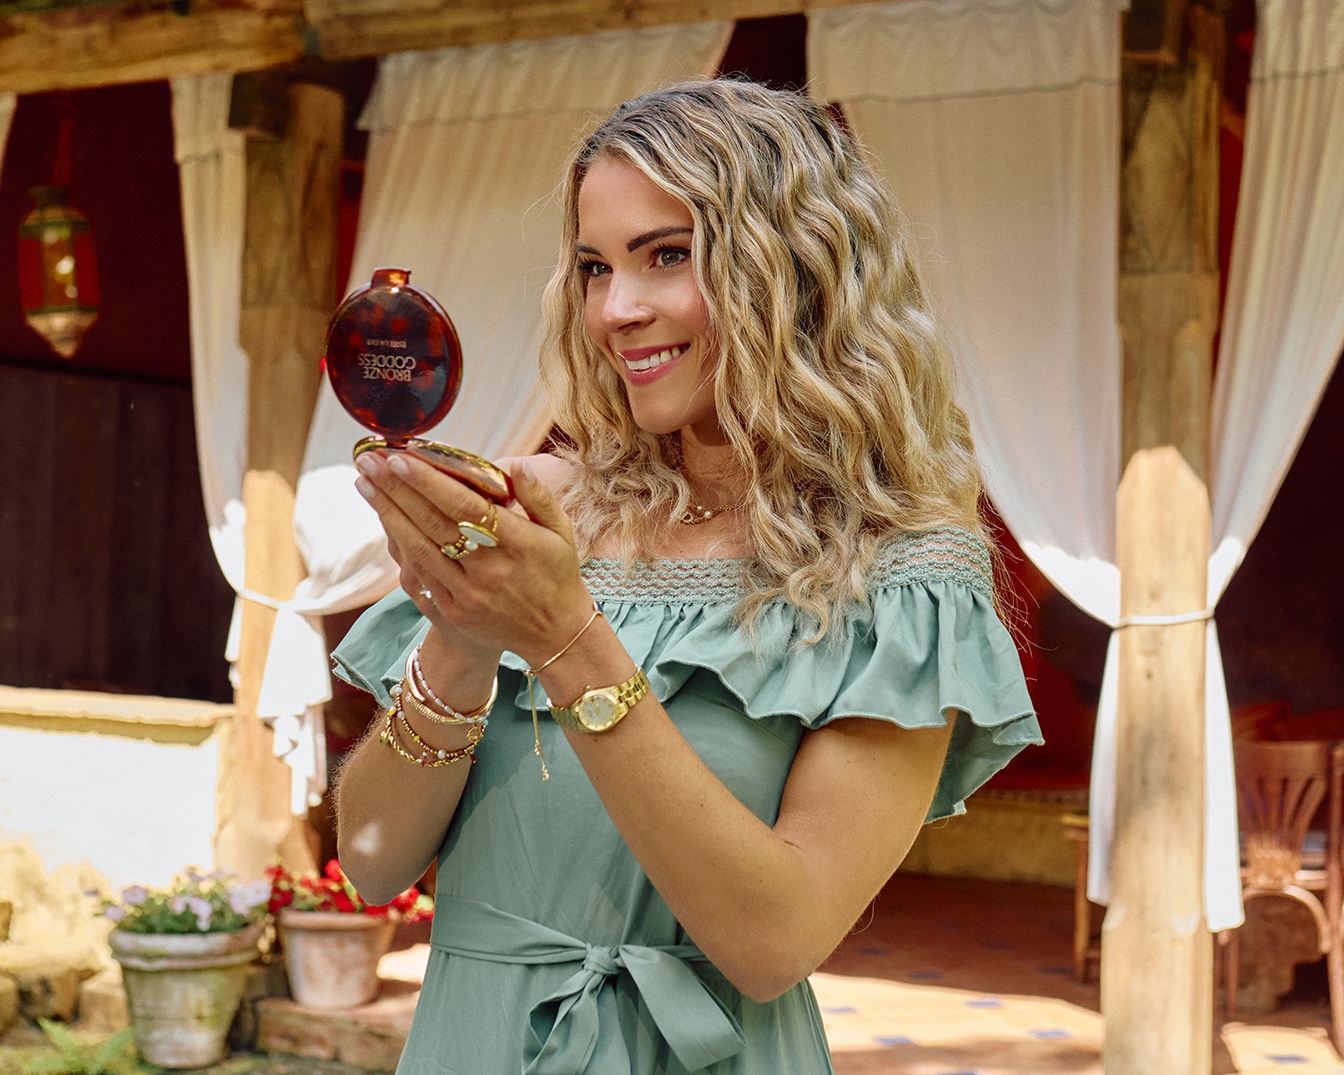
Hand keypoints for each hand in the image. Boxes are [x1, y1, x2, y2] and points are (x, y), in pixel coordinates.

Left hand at [354, 451, 595, 664]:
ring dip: (388, 512)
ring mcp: (467, 592)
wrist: (553, 635)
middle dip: (397, 488)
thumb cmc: (557, 574)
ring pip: (418, 547)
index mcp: (519, 544)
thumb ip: (539, 496)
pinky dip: (398, 542)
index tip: (402, 457)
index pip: (467, 507)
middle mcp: (490, 569)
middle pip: (433, 522)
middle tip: (370, 460)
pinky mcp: (453, 610)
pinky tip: (384, 517)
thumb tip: (516, 466)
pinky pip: (418, 571)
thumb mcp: (561, 532)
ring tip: (365, 481)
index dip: (431, 482)